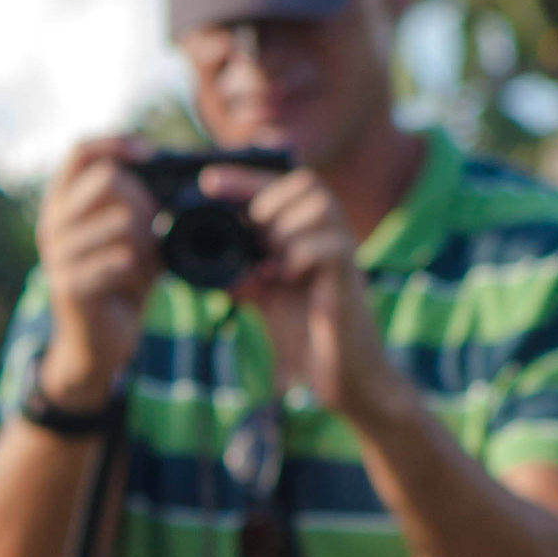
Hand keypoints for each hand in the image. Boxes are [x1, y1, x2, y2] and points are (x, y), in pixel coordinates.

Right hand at [33, 137, 154, 403]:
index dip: (116, 144)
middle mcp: (52, 224)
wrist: (98, 343)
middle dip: (142, 199)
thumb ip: (140, 201)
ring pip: (119, 220)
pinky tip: (139, 280)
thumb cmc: (117, 282)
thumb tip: (173, 170)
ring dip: (145, 240)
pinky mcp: (69, 286)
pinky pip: (118, 260)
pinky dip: (139, 269)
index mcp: (61, 203)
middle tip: (154, 228)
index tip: (150, 154)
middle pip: (106, 179)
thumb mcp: (129, 234)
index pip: (80, 152)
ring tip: (147, 262)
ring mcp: (56, 256)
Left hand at [203, 162, 404, 430]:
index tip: (208, 182)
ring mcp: (343, 255)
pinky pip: (330, 246)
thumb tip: (212, 262)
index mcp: (309, 234)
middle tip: (253, 238)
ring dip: (286, 229)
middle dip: (269, 201)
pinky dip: (300, 256)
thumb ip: (245, 273)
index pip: (282, 187)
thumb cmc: (309, 335)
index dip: (245, 179)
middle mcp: (329, 237)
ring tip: (272, 264)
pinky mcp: (349, 278)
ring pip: (321, 206)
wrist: (344, 377)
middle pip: (307, 182)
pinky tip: (287, 279)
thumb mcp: (266, 297)